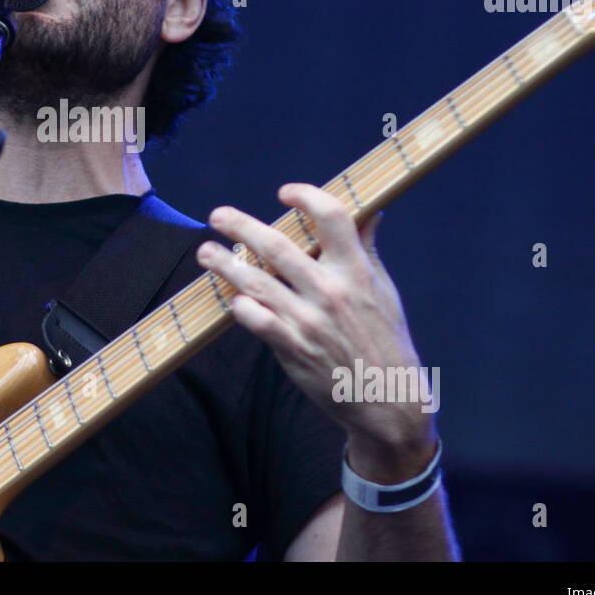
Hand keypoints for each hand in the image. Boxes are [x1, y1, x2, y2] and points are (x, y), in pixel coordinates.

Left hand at [197, 183, 437, 480]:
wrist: (389, 401)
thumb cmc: (386, 341)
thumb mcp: (385, 291)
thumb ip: (368, 250)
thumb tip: (371, 212)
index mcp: (357, 271)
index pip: (332, 217)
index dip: (306, 197)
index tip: (285, 193)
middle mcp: (331, 291)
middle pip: (277, 245)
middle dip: (241, 226)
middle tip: (217, 215)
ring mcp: (310, 320)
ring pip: (257, 282)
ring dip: (226, 264)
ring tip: (206, 252)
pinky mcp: (295, 348)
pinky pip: (257, 320)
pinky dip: (241, 307)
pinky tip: (232, 299)